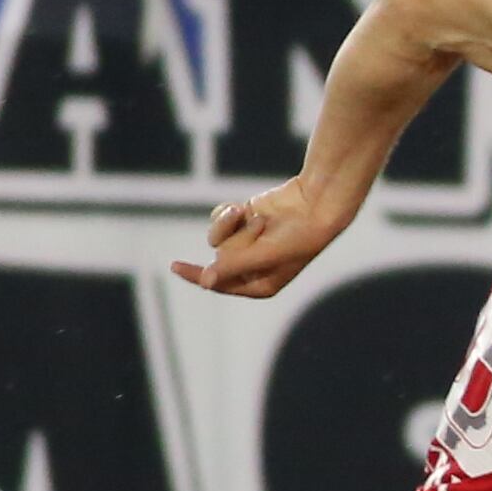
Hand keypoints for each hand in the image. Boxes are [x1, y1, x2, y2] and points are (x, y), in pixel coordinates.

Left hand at [169, 181, 342, 298]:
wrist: (316, 205)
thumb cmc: (299, 237)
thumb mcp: (266, 255)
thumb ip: (233, 267)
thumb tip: (206, 281)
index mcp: (258, 284)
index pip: (220, 284)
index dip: (198, 275)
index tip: (175, 266)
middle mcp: (249, 267)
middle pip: (220, 257)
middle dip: (239, 240)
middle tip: (263, 231)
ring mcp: (244, 243)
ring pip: (216, 237)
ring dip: (234, 225)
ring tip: (259, 219)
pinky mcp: (241, 222)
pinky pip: (219, 220)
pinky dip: (231, 213)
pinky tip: (247, 209)